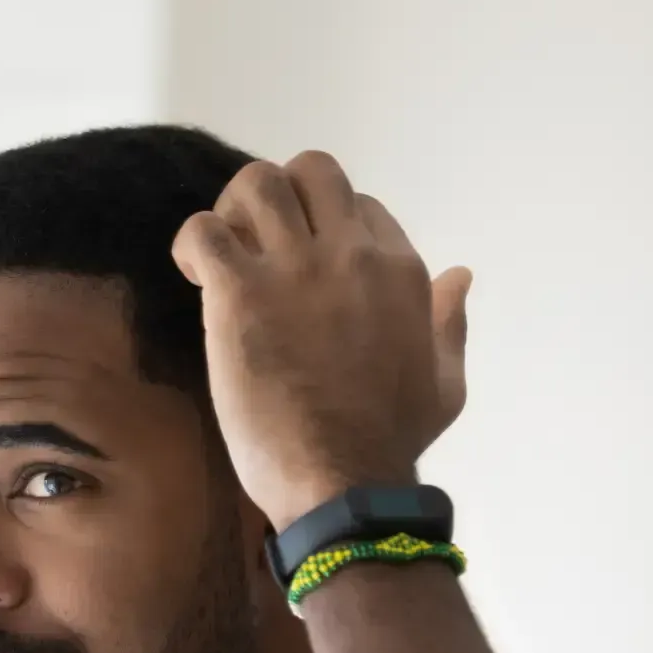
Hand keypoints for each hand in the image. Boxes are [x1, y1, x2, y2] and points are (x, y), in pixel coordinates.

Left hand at [171, 151, 471, 530]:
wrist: (344, 481)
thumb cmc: (392, 443)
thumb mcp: (445, 383)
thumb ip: (448, 324)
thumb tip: (460, 275)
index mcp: (400, 271)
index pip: (360, 206)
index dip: (324, 229)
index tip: (303, 269)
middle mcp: (350, 254)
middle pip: (312, 172)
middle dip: (278, 197)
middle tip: (255, 246)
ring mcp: (295, 268)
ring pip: (257, 184)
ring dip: (232, 211)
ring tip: (222, 256)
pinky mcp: (242, 293)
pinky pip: (206, 231)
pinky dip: (193, 243)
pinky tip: (194, 276)